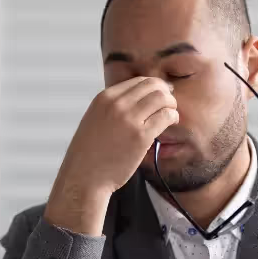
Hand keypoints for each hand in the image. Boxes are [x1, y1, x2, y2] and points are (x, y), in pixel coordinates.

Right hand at [45, 77, 178, 234]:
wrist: (84, 177)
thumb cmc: (88, 154)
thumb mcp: (94, 119)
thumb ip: (112, 108)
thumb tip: (135, 102)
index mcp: (104, 98)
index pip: (138, 81)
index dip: (154, 86)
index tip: (160, 94)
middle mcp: (116, 104)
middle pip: (152, 85)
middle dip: (165, 93)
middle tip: (169, 104)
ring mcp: (129, 119)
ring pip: (161, 98)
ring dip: (171, 105)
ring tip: (171, 115)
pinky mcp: (141, 136)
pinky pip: (165, 117)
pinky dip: (173, 117)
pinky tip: (171, 123)